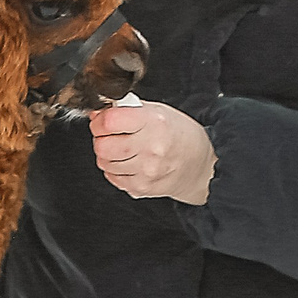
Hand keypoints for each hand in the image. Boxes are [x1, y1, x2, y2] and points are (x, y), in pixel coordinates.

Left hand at [90, 100, 214, 203]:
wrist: (198, 164)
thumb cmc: (179, 135)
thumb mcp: (158, 111)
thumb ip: (128, 110)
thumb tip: (98, 114)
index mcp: (154, 123)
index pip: (110, 121)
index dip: (99, 120)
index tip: (101, 120)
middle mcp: (151, 148)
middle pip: (103, 146)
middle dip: (100, 138)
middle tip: (109, 135)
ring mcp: (146, 171)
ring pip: (104, 163)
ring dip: (107, 155)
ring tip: (122, 148)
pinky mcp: (141, 188)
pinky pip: (112, 177)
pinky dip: (115, 169)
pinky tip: (128, 162)